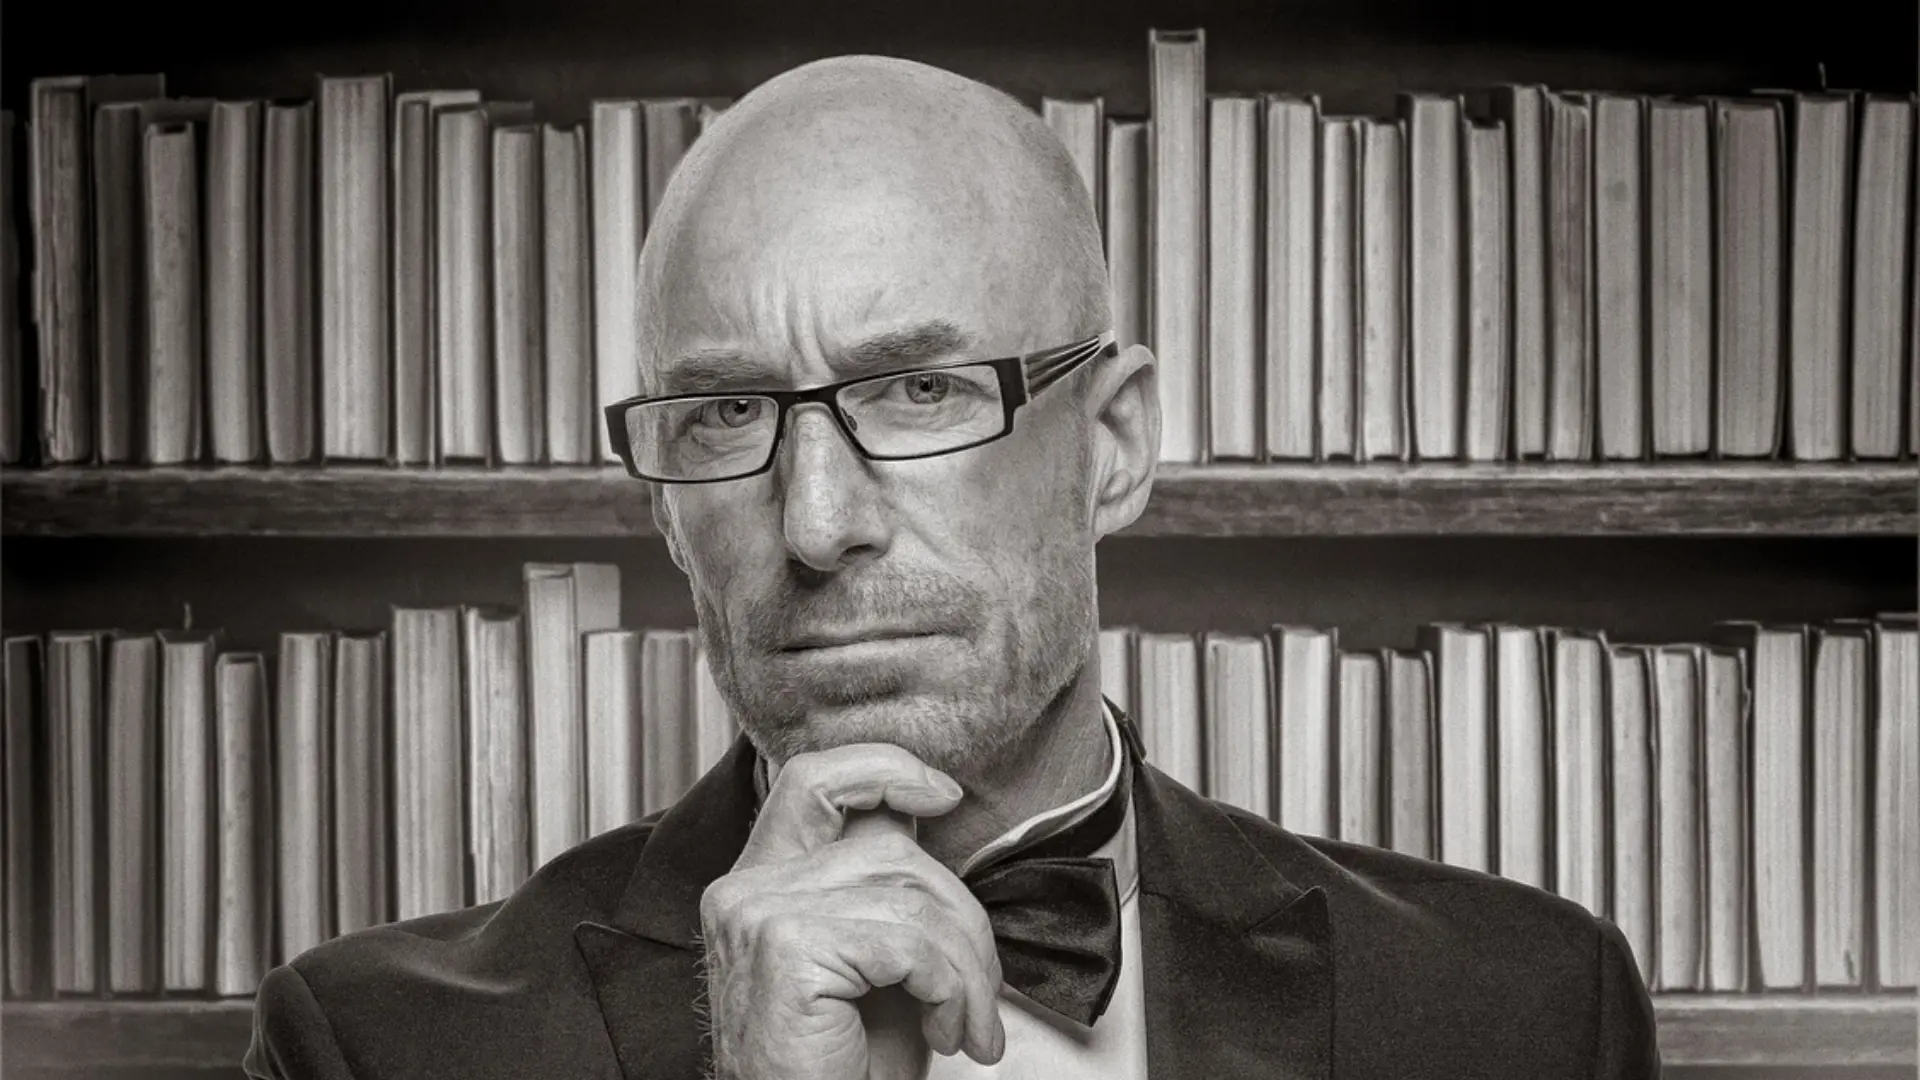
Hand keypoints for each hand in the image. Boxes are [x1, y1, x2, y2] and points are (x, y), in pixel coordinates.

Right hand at [699, 743, 1007, 1079]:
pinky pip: (910, 943)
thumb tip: (926, 820)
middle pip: (892, 849)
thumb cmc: (839, 1064)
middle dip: (962, 918)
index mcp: (761, 879)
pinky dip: (952, 989)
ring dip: (967, 969)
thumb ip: (882, 887)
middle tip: (980, 989)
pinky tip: (946, 1031)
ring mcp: (759, 914)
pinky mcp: (787, 949)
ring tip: (967, 1022)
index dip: (885, 769)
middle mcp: (747, 888)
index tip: (941, 793)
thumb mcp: (870, 958)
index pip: (815, 779)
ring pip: (913, 897)